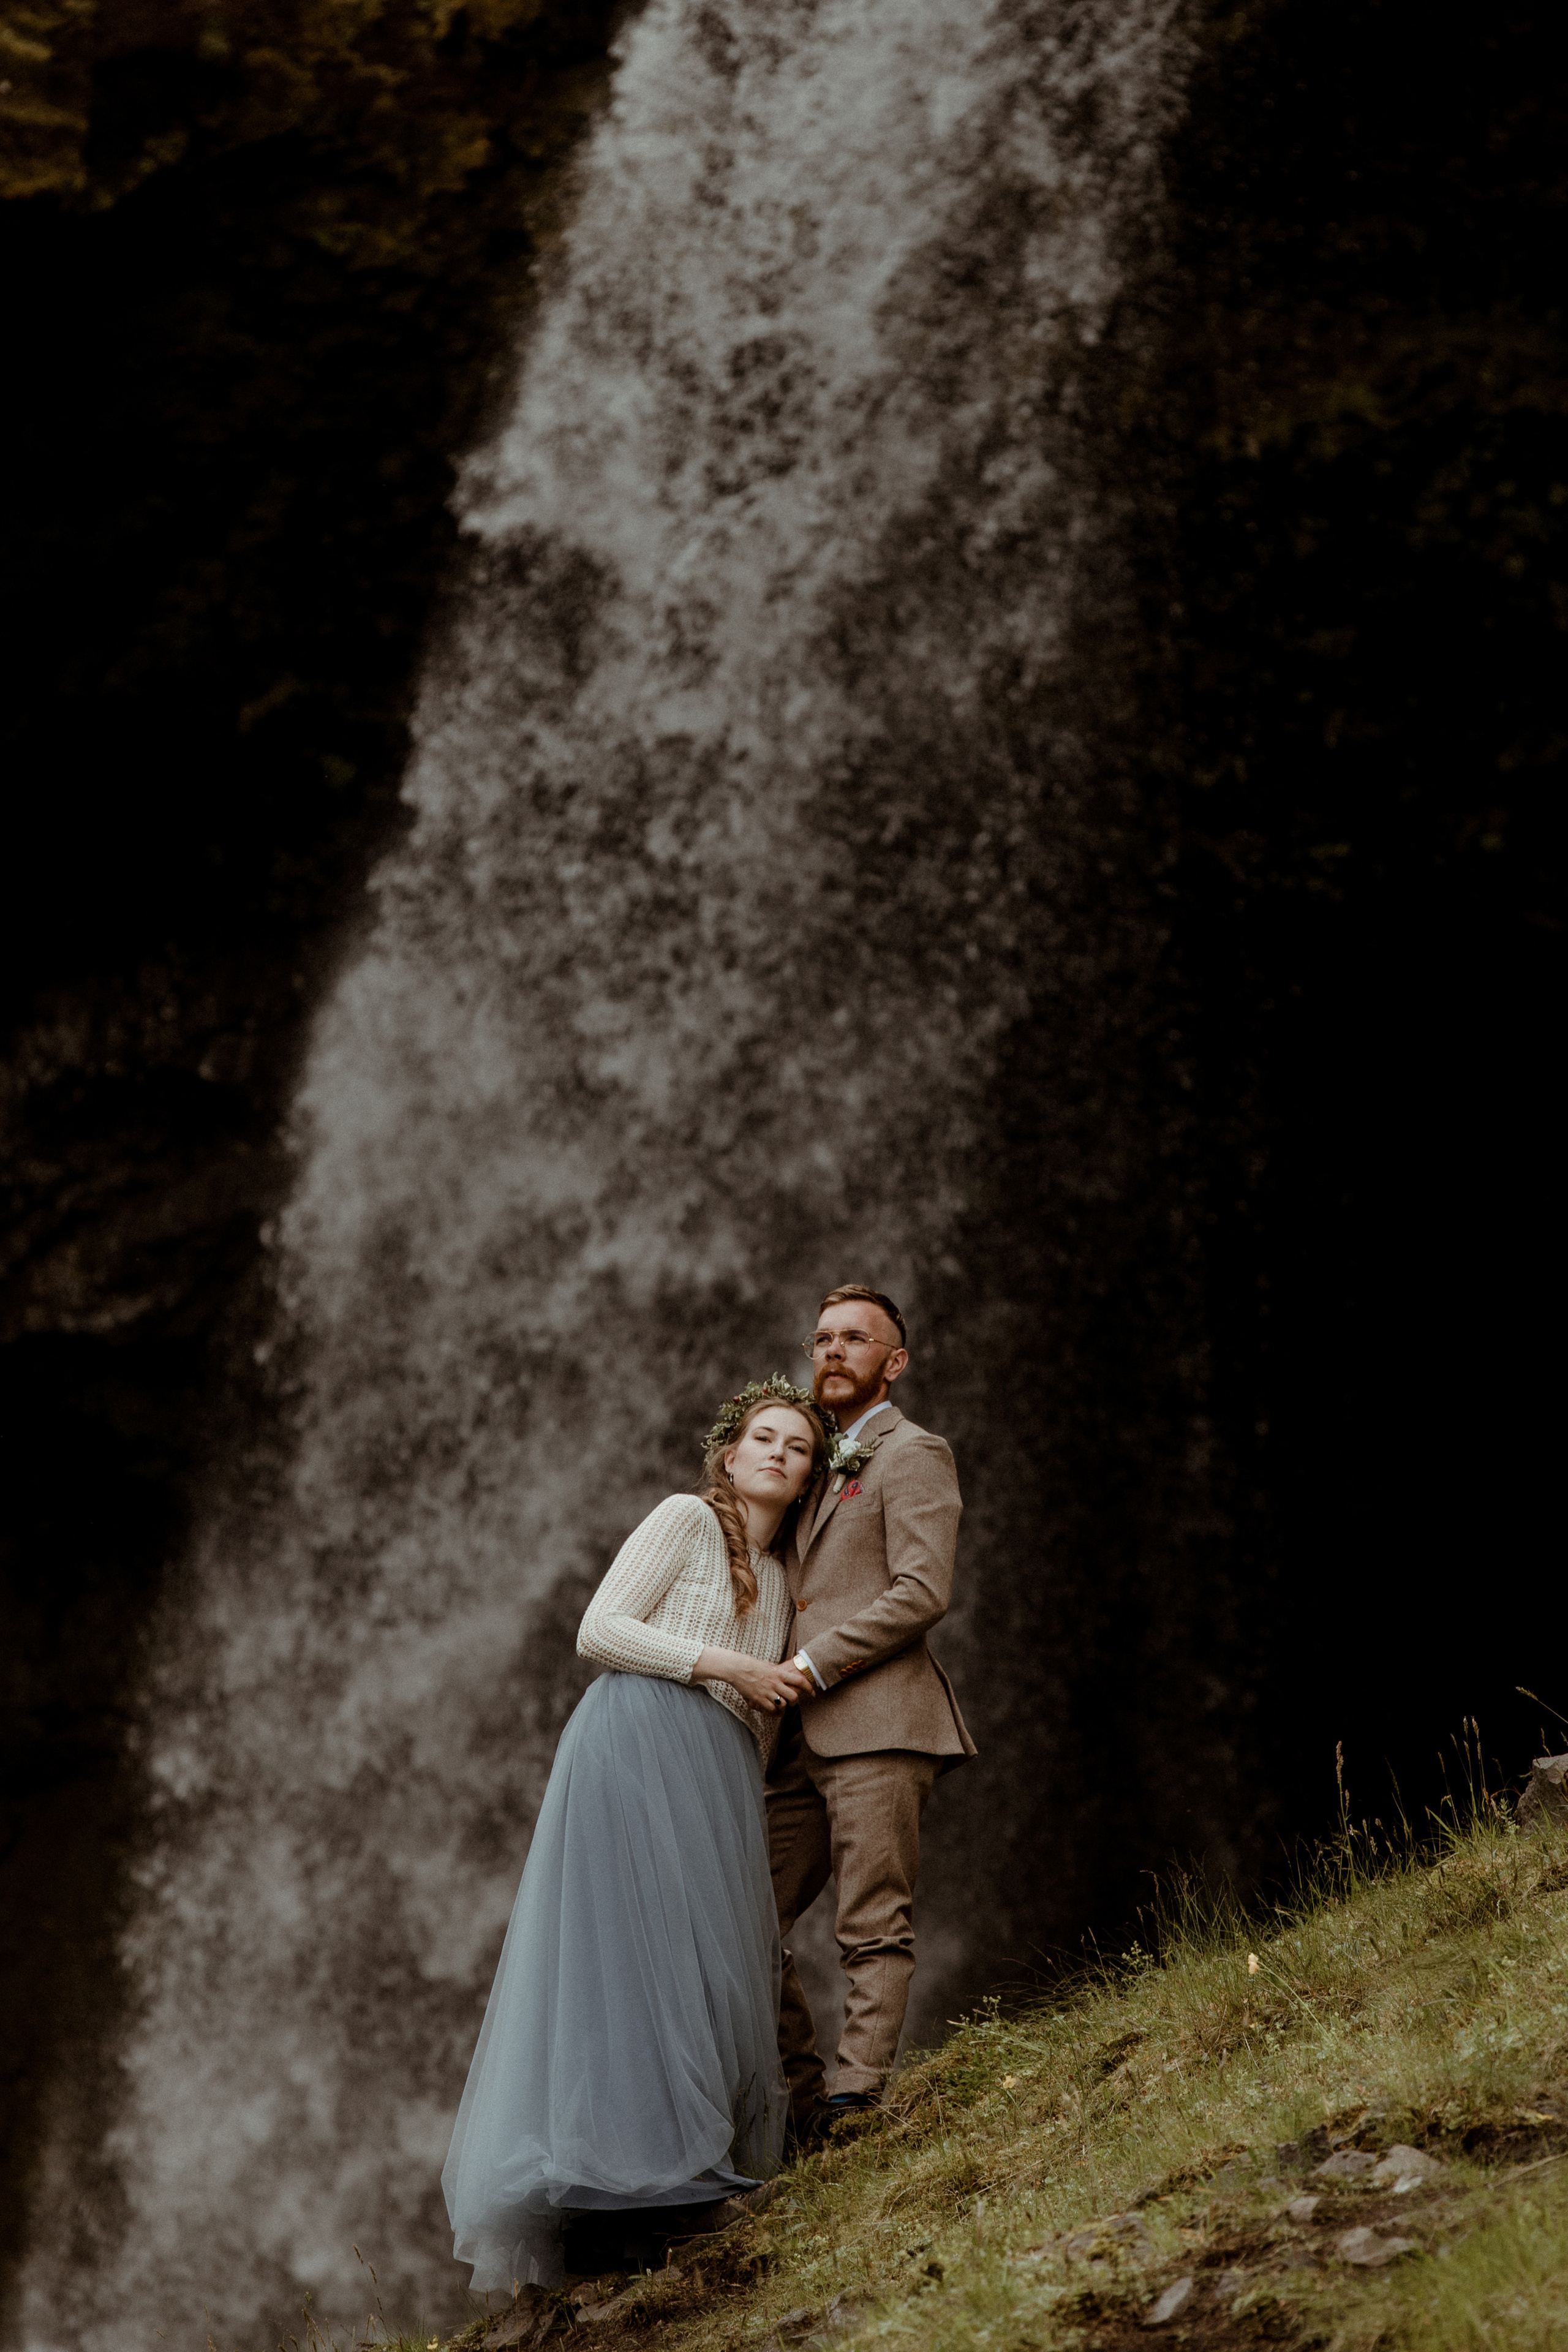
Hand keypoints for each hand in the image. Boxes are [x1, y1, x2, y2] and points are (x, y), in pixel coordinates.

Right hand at [692, 1648, 814, 1712]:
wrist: (737, 1668)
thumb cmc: (751, 1665)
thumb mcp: (767, 1665)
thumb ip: (776, 1671)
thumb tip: (782, 1672)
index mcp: (779, 1673)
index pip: (799, 1681)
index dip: (809, 1688)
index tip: (813, 1693)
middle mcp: (775, 1683)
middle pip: (794, 1696)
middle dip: (796, 1701)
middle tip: (793, 1702)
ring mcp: (767, 1692)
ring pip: (783, 1704)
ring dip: (784, 1706)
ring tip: (781, 1705)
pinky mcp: (759, 1699)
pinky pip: (771, 1709)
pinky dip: (774, 1711)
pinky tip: (772, 1709)